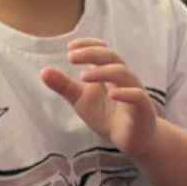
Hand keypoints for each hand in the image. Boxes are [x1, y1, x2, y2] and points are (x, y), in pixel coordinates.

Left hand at [42, 41, 159, 155]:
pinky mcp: (143, 109)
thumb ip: (64, 86)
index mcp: (109, 72)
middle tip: (71, 57)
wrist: (131, 140)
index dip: (88, 45)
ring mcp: (135, 91)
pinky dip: (126, 93)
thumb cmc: (107, 115)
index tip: (70, 47)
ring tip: (83, 77)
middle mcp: (123, 78)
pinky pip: (138, 96)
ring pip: (123, 74)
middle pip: (112, 57)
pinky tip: (111, 94)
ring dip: (103, 72)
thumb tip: (43, 71)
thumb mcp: (81, 100)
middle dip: (92, 54)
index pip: (102, 51)